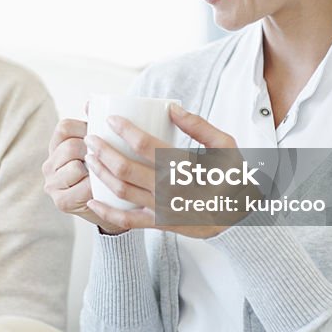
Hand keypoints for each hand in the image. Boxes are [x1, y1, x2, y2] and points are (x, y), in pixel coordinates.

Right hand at [42, 117, 128, 234]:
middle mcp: (48, 165)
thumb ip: (95, 126)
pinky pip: (82, 187)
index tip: (101, 136)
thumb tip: (91, 102)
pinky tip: (104, 188)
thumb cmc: (107, 171)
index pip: (64, 128)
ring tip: (107, 174)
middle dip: (93, 151)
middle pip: (71, 146)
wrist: (110, 208)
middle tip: (109, 159)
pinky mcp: (61, 202)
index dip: (85, 128)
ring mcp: (52, 184)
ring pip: (75, 167)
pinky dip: (96, 186)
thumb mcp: (100, 147)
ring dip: (95, 170)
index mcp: (55, 147)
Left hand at [84, 104, 247, 238]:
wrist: (241, 216)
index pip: (146, 146)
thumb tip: (171, 108)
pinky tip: (93, 199)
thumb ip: (199, 126)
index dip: (124, 130)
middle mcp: (171, 190)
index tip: (111, 119)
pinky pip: (128, 221)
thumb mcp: (225, 146)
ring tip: (90, 158)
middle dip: (103, 151)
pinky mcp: (160, 224)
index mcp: (186, 168)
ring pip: (122, 191)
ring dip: (101, 173)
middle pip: (126, 169)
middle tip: (91, 137)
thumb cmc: (231, 176)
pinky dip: (107, 212)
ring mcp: (163, 209)